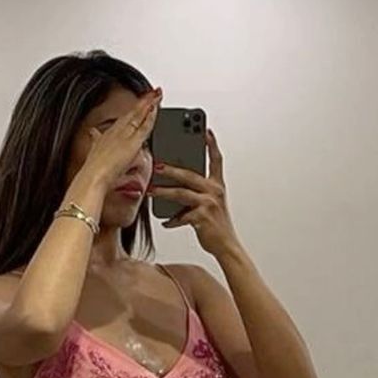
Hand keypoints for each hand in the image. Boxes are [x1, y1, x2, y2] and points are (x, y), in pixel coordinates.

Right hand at [84, 88, 162, 187]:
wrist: (92, 177)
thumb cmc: (92, 172)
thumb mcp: (93, 154)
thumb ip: (95, 142)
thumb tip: (92, 133)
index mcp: (106, 136)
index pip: (123, 120)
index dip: (132, 111)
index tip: (139, 104)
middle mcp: (115, 132)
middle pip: (131, 114)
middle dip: (141, 103)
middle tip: (151, 93)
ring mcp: (124, 135)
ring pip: (138, 116)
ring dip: (148, 104)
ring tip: (157, 94)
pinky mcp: (132, 143)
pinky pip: (144, 127)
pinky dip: (150, 117)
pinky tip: (155, 108)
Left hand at [148, 128, 238, 255]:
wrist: (227, 246)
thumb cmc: (216, 225)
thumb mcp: (210, 204)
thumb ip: (197, 193)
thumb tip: (175, 186)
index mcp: (217, 185)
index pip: (216, 160)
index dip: (211, 144)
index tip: (205, 130)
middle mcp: (214, 191)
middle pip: (190, 175)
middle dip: (171, 169)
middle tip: (157, 164)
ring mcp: (209, 204)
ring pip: (182, 193)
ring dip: (164, 192)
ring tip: (151, 190)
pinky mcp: (203, 218)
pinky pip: (182, 217)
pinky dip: (172, 220)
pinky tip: (165, 222)